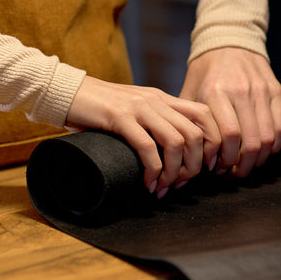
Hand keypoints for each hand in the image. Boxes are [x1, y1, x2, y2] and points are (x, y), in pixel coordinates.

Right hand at [66, 76, 220, 197]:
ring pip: (176, 142)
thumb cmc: (99, 108)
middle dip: (195, 166)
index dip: (213, 144)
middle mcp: (156, 101)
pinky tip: (147, 184)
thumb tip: (170, 154)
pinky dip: (152, 170)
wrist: (67, 91)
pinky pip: (147, 147)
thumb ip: (152, 122)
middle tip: (181, 184)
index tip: (205, 168)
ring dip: (174, 172)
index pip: (205, 115)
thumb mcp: (134, 111)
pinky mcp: (119, 117)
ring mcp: (139, 108)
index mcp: (163, 99)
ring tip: (163, 188)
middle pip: (196, 134)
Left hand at [180, 47, 280, 177]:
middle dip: (243, 165)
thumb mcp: (189, 90)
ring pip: (269, 137)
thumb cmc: (205, 71)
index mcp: (216, 92)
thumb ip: (188, 119)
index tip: (218, 168)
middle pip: (252, 141)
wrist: (228, 41)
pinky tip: (263, 152)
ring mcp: (262, 90)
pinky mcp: (276, 90)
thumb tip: (185, 153)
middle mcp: (241, 91)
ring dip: (259, 159)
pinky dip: (274, 146)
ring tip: (247, 165)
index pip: (228, 135)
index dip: (225, 159)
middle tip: (234, 173)